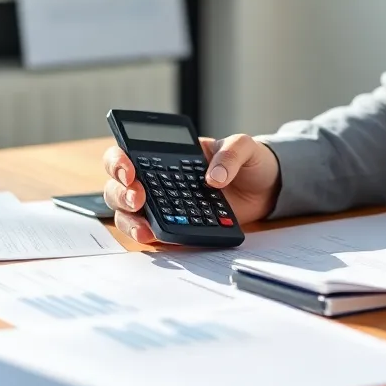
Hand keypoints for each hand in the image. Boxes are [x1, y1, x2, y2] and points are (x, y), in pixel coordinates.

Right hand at [102, 135, 281, 243]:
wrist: (266, 188)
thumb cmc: (249, 161)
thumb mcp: (244, 147)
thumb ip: (230, 155)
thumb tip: (214, 178)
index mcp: (168, 154)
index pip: (130, 152)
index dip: (118, 161)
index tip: (129, 171)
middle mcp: (159, 180)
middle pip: (120, 186)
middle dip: (121, 194)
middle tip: (138, 199)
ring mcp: (166, 205)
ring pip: (129, 214)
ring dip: (130, 221)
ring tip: (145, 229)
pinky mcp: (178, 226)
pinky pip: (156, 233)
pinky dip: (153, 237)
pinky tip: (159, 238)